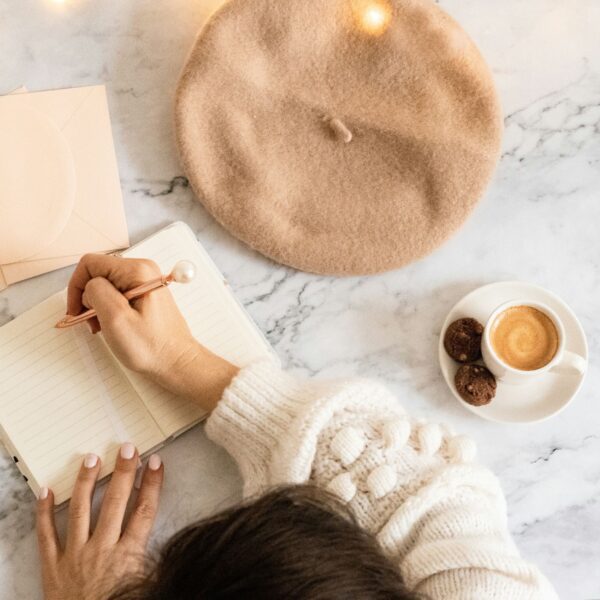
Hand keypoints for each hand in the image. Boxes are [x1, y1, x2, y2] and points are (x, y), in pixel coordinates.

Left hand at [36, 444, 162, 599]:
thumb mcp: (146, 587)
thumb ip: (156, 562)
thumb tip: (173, 543)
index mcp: (129, 555)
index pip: (145, 510)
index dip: (152, 484)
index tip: (156, 463)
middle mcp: (103, 549)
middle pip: (117, 502)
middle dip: (124, 472)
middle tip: (128, 448)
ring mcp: (75, 555)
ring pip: (82, 510)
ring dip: (88, 482)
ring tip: (92, 458)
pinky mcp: (52, 566)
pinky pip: (46, 534)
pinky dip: (44, 512)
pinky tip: (47, 490)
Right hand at [67, 254, 237, 409]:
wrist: (176, 362)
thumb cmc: (151, 347)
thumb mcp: (116, 319)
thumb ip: (97, 293)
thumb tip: (89, 286)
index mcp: (137, 271)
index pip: (90, 263)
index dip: (77, 287)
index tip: (76, 311)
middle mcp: (143, 271)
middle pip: (97, 273)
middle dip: (87, 298)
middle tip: (92, 323)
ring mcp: (144, 282)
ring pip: (105, 285)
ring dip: (97, 306)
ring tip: (103, 327)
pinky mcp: (144, 294)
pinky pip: (116, 294)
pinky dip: (108, 309)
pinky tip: (112, 326)